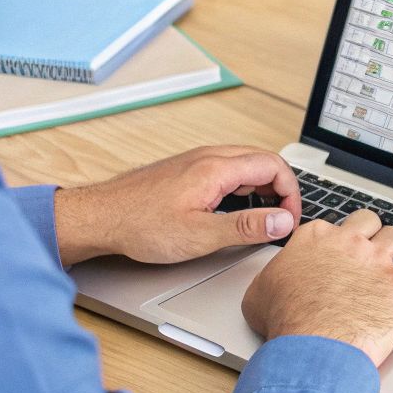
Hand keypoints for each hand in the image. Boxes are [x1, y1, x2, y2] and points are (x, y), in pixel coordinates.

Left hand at [53, 146, 301, 266]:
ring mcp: (196, 160)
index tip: (288, 219)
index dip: (291, 193)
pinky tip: (235, 208)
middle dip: (281, 188)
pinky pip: (227, 168)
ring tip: (263, 216)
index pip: (273, 166)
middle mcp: (208, 157)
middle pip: (263, 160)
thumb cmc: (141, 226)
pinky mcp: (187, 170)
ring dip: (262, 186)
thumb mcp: (200, 236)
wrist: (101, 217)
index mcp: (216, 168)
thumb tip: (282, 221)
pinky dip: (243, 185)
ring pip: (245, 163)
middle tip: (281, 219)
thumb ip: (245, 227)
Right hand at [242, 208, 392, 365]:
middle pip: (368, 221)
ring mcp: (376, 260)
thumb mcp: (259, 294)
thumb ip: (272, 277)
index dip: (335, 241)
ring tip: (392, 263)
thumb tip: (274, 281)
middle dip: (369, 234)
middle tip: (367, 252)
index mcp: (315, 239)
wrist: (312, 347)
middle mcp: (347, 243)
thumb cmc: (286, 323)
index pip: (332, 227)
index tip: (337, 253)